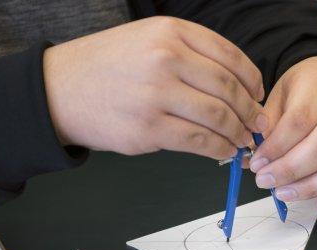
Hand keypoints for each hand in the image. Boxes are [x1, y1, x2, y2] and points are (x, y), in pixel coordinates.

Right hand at [43, 17, 265, 158]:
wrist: (58, 89)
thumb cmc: (109, 66)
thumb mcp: (149, 40)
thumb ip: (192, 55)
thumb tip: (240, 86)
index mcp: (171, 33)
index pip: (231, 57)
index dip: (252, 81)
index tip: (258, 96)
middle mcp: (166, 59)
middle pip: (229, 90)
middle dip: (250, 112)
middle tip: (257, 124)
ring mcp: (156, 95)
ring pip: (218, 117)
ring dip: (238, 133)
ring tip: (242, 140)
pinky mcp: (149, 128)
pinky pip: (199, 142)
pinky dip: (219, 149)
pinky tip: (223, 151)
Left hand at [249, 56, 316, 210]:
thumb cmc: (309, 88)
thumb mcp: (282, 92)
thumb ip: (268, 123)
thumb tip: (251, 157)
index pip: (300, 121)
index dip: (276, 148)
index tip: (257, 163)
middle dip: (290, 171)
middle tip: (266, 182)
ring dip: (313, 187)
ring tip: (286, 194)